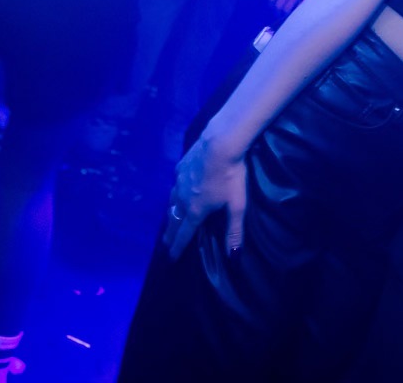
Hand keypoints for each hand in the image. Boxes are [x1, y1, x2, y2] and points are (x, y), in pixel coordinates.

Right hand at [164, 135, 248, 258]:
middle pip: (173, 221)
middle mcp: (182, 199)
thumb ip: (234, 230)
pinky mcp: (179, 166)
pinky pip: (175, 184)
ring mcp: (179, 181)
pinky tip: (178, 189)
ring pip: (171, 202)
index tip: (171, 258)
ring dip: (170, 214)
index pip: (184, 234)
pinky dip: (175, 193)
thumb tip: (233, 256)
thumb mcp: (237, 205)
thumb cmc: (231, 176)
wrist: (220, 144)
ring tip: (170, 220)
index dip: (178, 248)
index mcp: (195, 211)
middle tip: (165, 244)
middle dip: (169, 234)